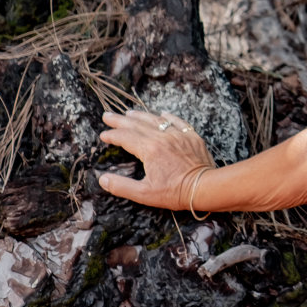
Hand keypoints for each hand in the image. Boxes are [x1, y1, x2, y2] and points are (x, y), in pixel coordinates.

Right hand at [97, 109, 214, 209]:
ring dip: (141, 116)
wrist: (204, 186)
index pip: (126, 138)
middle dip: (120, 120)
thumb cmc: (174, 192)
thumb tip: (102, 178)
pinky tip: (162, 114)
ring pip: (156, 120)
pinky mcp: (192, 136)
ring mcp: (179, 135)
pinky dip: (168, 117)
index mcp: (150, 149)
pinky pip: (178, 121)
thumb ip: (121, 186)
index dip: (113, 135)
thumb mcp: (143, 194)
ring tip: (129, 113)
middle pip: (138, 125)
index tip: (103, 135)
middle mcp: (163, 137)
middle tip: (107, 115)